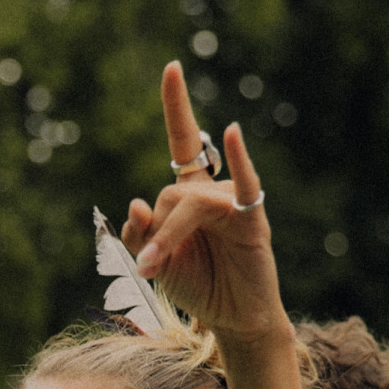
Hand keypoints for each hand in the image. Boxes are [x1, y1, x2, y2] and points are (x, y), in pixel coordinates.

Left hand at [120, 63, 283, 343]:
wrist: (232, 320)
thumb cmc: (198, 286)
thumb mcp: (156, 262)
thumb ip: (141, 235)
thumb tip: (136, 202)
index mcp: (190, 195)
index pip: (184, 141)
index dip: (176, 106)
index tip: (172, 67)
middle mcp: (212, 192)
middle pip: (170, 192)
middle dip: (154, 230)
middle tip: (148, 265)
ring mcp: (233, 204)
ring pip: (188, 203)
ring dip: (167, 235)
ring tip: (157, 267)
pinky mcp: (252, 220)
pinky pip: (244, 185)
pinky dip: (238, 158)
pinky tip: (231, 132)